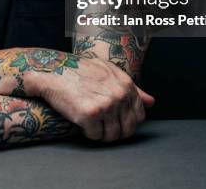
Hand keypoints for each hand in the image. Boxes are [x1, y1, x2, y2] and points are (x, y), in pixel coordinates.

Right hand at [32, 55, 153, 141]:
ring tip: (90, 121)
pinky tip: (80, 119)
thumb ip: (131, 88)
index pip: (139, 116)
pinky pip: (95, 136)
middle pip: (127, 129)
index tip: (114, 120)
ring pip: (112, 136)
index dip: (126, 122)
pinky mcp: (91, 114)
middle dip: (114, 131)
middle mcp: (119, 94)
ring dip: (100, 133)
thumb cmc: (79, 70)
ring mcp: (106, 104)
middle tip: (100, 124)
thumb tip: (151, 102)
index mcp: (126, 85)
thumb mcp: (108, 72)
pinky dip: (87, 132)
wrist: (53, 71)